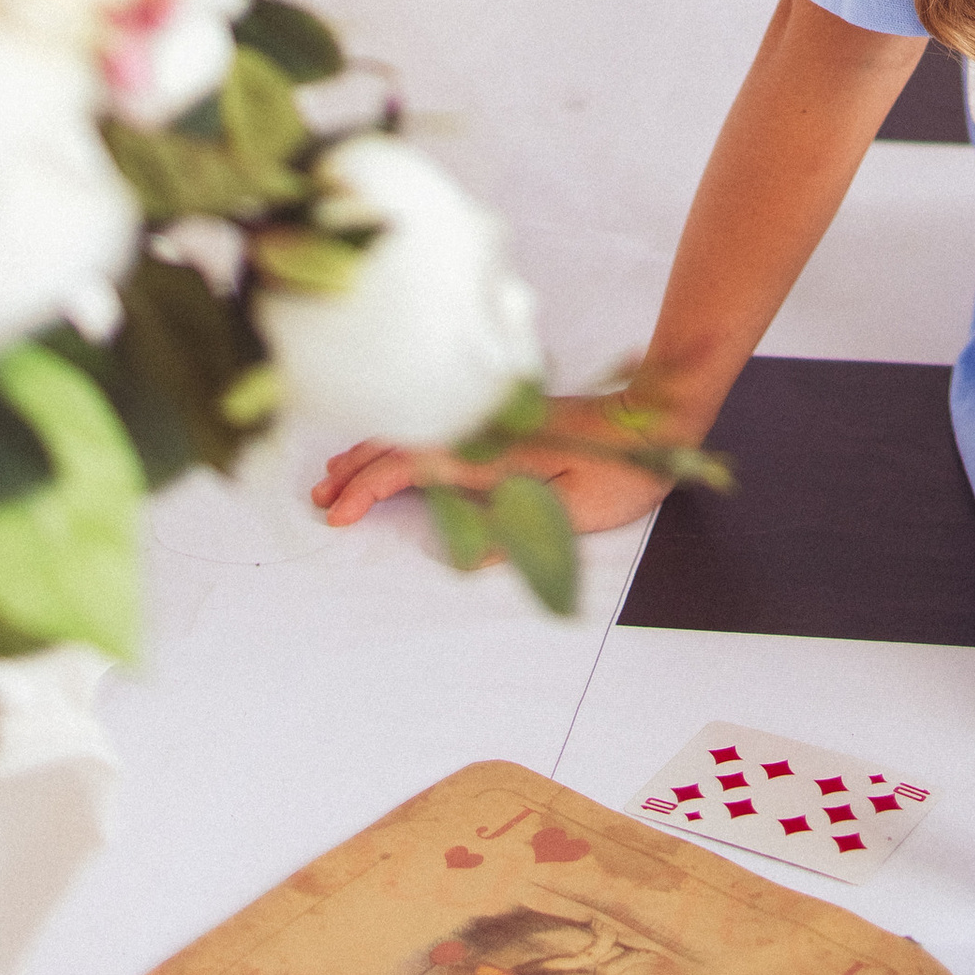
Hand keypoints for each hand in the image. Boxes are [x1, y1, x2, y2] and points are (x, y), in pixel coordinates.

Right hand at [312, 394, 684, 539]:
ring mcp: (492, 424)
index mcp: (494, 455)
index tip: (336, 514)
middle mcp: (484, 432)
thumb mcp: (576, 511)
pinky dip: (402, 442)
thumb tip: (463, 558)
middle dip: (356, 471)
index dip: (369, 489)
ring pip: (417, 434)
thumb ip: (519, 531)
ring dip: (373, 453)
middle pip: (403, 444)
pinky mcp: (503, 423)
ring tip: (336, 474)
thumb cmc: (622, 469)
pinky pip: (437, 430)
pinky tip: (393, 452)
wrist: (655, 416)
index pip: (414, 468)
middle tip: (319, 498)